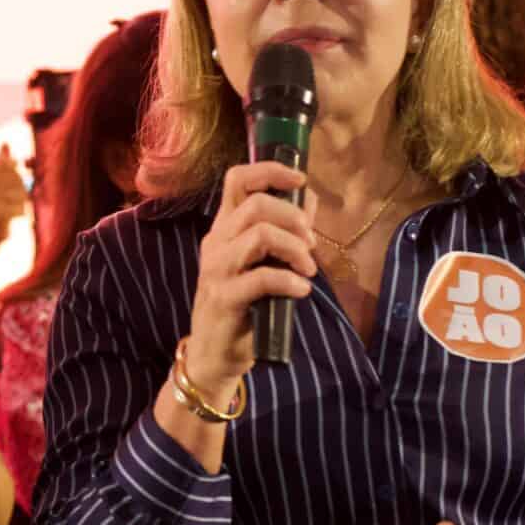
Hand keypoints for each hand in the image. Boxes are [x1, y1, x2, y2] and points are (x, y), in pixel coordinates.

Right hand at [177, 161, 316, 397]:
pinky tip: (301, 291)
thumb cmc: (244, 305)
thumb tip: (310, 202)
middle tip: (311, 241)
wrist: (214, 353)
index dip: (271, 171)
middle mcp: (217, 242)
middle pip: (256, 203)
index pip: (238, 179)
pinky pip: (262, 277)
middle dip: (294, 216)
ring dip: (295, 248)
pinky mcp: (224, 298)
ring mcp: (217, 269)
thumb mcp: (262, 263)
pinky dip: (290, 281)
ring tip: (308, 268)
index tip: (300, 181)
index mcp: (224, 228)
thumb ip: (283, 233)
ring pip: (260, 234)